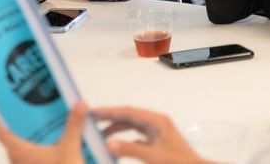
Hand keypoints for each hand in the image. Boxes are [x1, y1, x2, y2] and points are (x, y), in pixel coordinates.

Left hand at [0, 101, 87, 163]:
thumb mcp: (71, 149)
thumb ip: (74, 125)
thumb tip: (79, 104)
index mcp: (20, 151)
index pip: (0, 133)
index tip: (1, 107)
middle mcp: (18, 162)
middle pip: (10, 142)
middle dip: (17, 128)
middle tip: (28, 113)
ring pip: (20, 154)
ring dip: (27, 142)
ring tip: (41, 128)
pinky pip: (29, 163)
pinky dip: (36, 154)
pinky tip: (51, 148)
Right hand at [94, 107, 210, 163]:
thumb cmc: (178, 163)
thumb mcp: (153, 157)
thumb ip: (130, 149)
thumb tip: (107, 143)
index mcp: (156, 121)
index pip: (128, 112)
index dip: (110, 111)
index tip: (93, 112)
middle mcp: (156, 123)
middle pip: (129, 117)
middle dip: (110, 118)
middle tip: (91, 120)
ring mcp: (157, 132)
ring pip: (132, 126)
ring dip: (116, 129)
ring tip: (99, 133)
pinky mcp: (157, 142)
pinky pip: (136, 137)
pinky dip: (124, 139)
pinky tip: (115, 145)